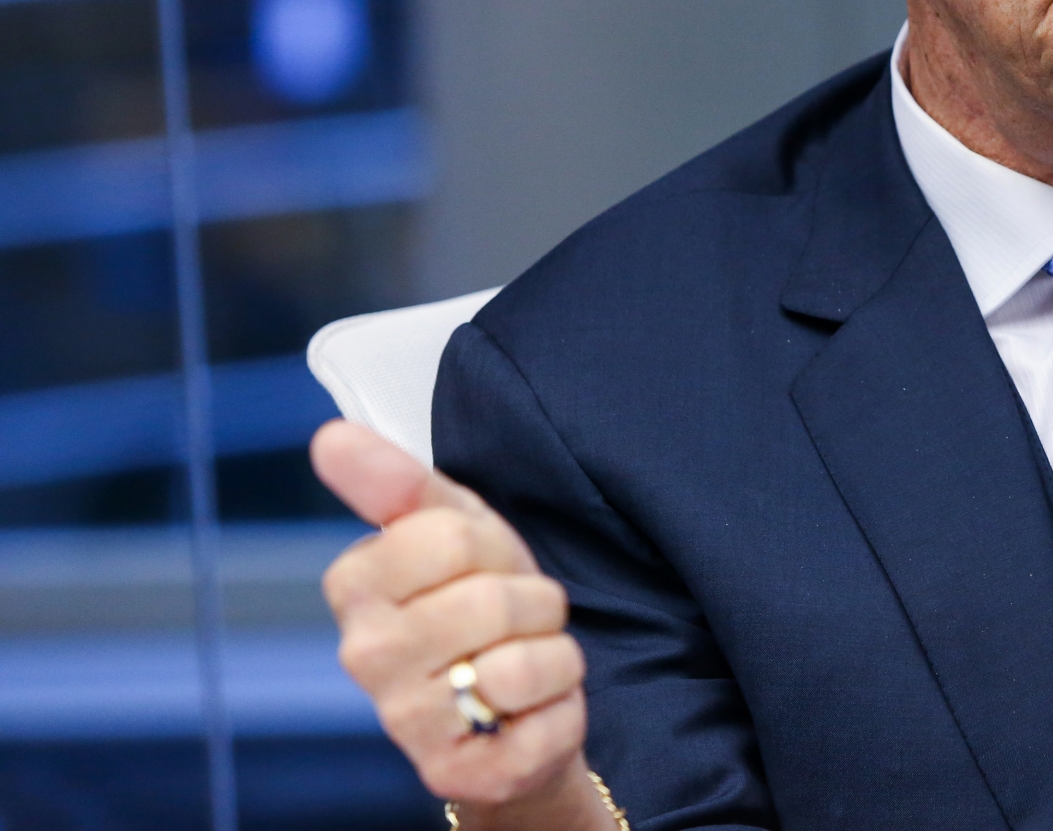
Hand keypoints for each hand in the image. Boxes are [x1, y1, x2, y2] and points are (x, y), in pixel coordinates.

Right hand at [312, 420, 613, 828]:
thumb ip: (396, 482)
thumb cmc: (477, 608)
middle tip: (513, 620)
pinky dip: (562, 708)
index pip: (451, 536)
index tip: (481, 567)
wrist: (509, 710)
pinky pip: (549, 721)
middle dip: (532, 602)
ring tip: (523, 662)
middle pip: (493, 600)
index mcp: (355, 586)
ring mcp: (407, 724)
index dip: (493, 547)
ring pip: (523, 664)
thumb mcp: (453, 528)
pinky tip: (530, 711)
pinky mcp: (458, 775)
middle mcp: (365, 657)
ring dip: (552, 655)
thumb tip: (331, 436)